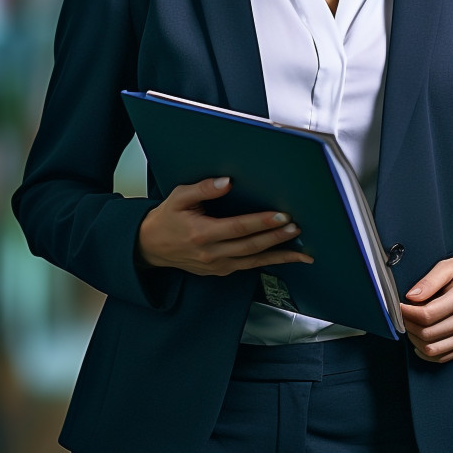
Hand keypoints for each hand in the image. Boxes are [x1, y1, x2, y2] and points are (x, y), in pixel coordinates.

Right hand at [137, 177, 314, 276]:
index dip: (262, 222)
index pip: (238, 228)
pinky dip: (268, 262)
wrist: (151, 246)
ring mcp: (217, 265)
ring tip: (302, 251)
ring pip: (254, 261)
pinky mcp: (221, 270)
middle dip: (277, 237)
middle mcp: (211, 253)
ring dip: (279, 255)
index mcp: (201, 233)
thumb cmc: (166, 219)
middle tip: (297, 228)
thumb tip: (228, 181)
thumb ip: (204, 188)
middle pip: (251, 246)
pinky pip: (248, 267)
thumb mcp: (179, 197)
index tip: (281, 215)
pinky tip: (283, 257)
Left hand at [399, 253, 452, 363]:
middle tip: (402, 314)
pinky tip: (419, 339)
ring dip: (415, 340)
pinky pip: (444, 356)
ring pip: (433, 349)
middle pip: (428, 334)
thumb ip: (429, 280)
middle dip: (408, 325)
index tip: (399, 305)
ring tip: (410, 325)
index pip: (427, 315)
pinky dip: (427, 352)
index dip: (407, 312)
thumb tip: (411, 296)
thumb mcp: (449, 265)